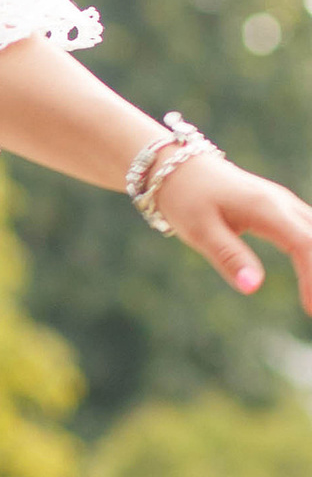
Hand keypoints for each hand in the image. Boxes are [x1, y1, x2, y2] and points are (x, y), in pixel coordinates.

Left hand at [156, 150, 311, 309]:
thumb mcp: (200, 230)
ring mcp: (285, 204)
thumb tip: (252, 287)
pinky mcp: (281, 209)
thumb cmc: (186, 197)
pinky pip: (310, 231)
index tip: (309, 311)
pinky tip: (311, 276)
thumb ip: (229, 257)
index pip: (305, 245)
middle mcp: (283, 203)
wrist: (178, 166)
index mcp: (266, 208)